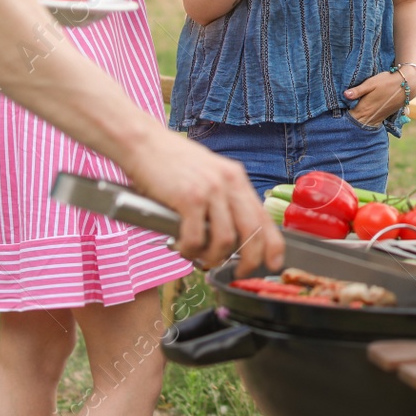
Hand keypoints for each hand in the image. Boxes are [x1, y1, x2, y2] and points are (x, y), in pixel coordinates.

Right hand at [123, 133, 284, 270]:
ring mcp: (211, 190)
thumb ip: (221, 197)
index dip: (273, 245)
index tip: (272, 263)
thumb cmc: (169, 161)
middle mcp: (229, 182)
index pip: (265, 217)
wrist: (143, 143)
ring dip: (214, 257)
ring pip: (226, 239)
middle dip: (249, 260)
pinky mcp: (190, 198)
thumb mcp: (207, 174)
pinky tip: (182, 247)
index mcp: (236, 177)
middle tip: (237, 272)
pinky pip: (196, 237)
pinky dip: (190, 250)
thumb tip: (228, 232)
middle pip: (253, 232)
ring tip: (200, 257)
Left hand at [344, 71, 404, 126]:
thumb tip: (344, 95)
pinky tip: (365, 115)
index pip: (350, 118)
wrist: (407, 84)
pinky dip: (368, 120)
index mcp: (365, 108)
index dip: (344, 117)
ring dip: (359, 121)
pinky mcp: (385, 116)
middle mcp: (371, 115)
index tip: (339, 114)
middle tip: (343, 116)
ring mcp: (379, 117)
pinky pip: (373, 122)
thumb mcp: (371, 83)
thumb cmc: (387, 81)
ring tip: (353, 116)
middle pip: (357, 123)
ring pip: (365, 124)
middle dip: (351, 120)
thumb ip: (358, 90)